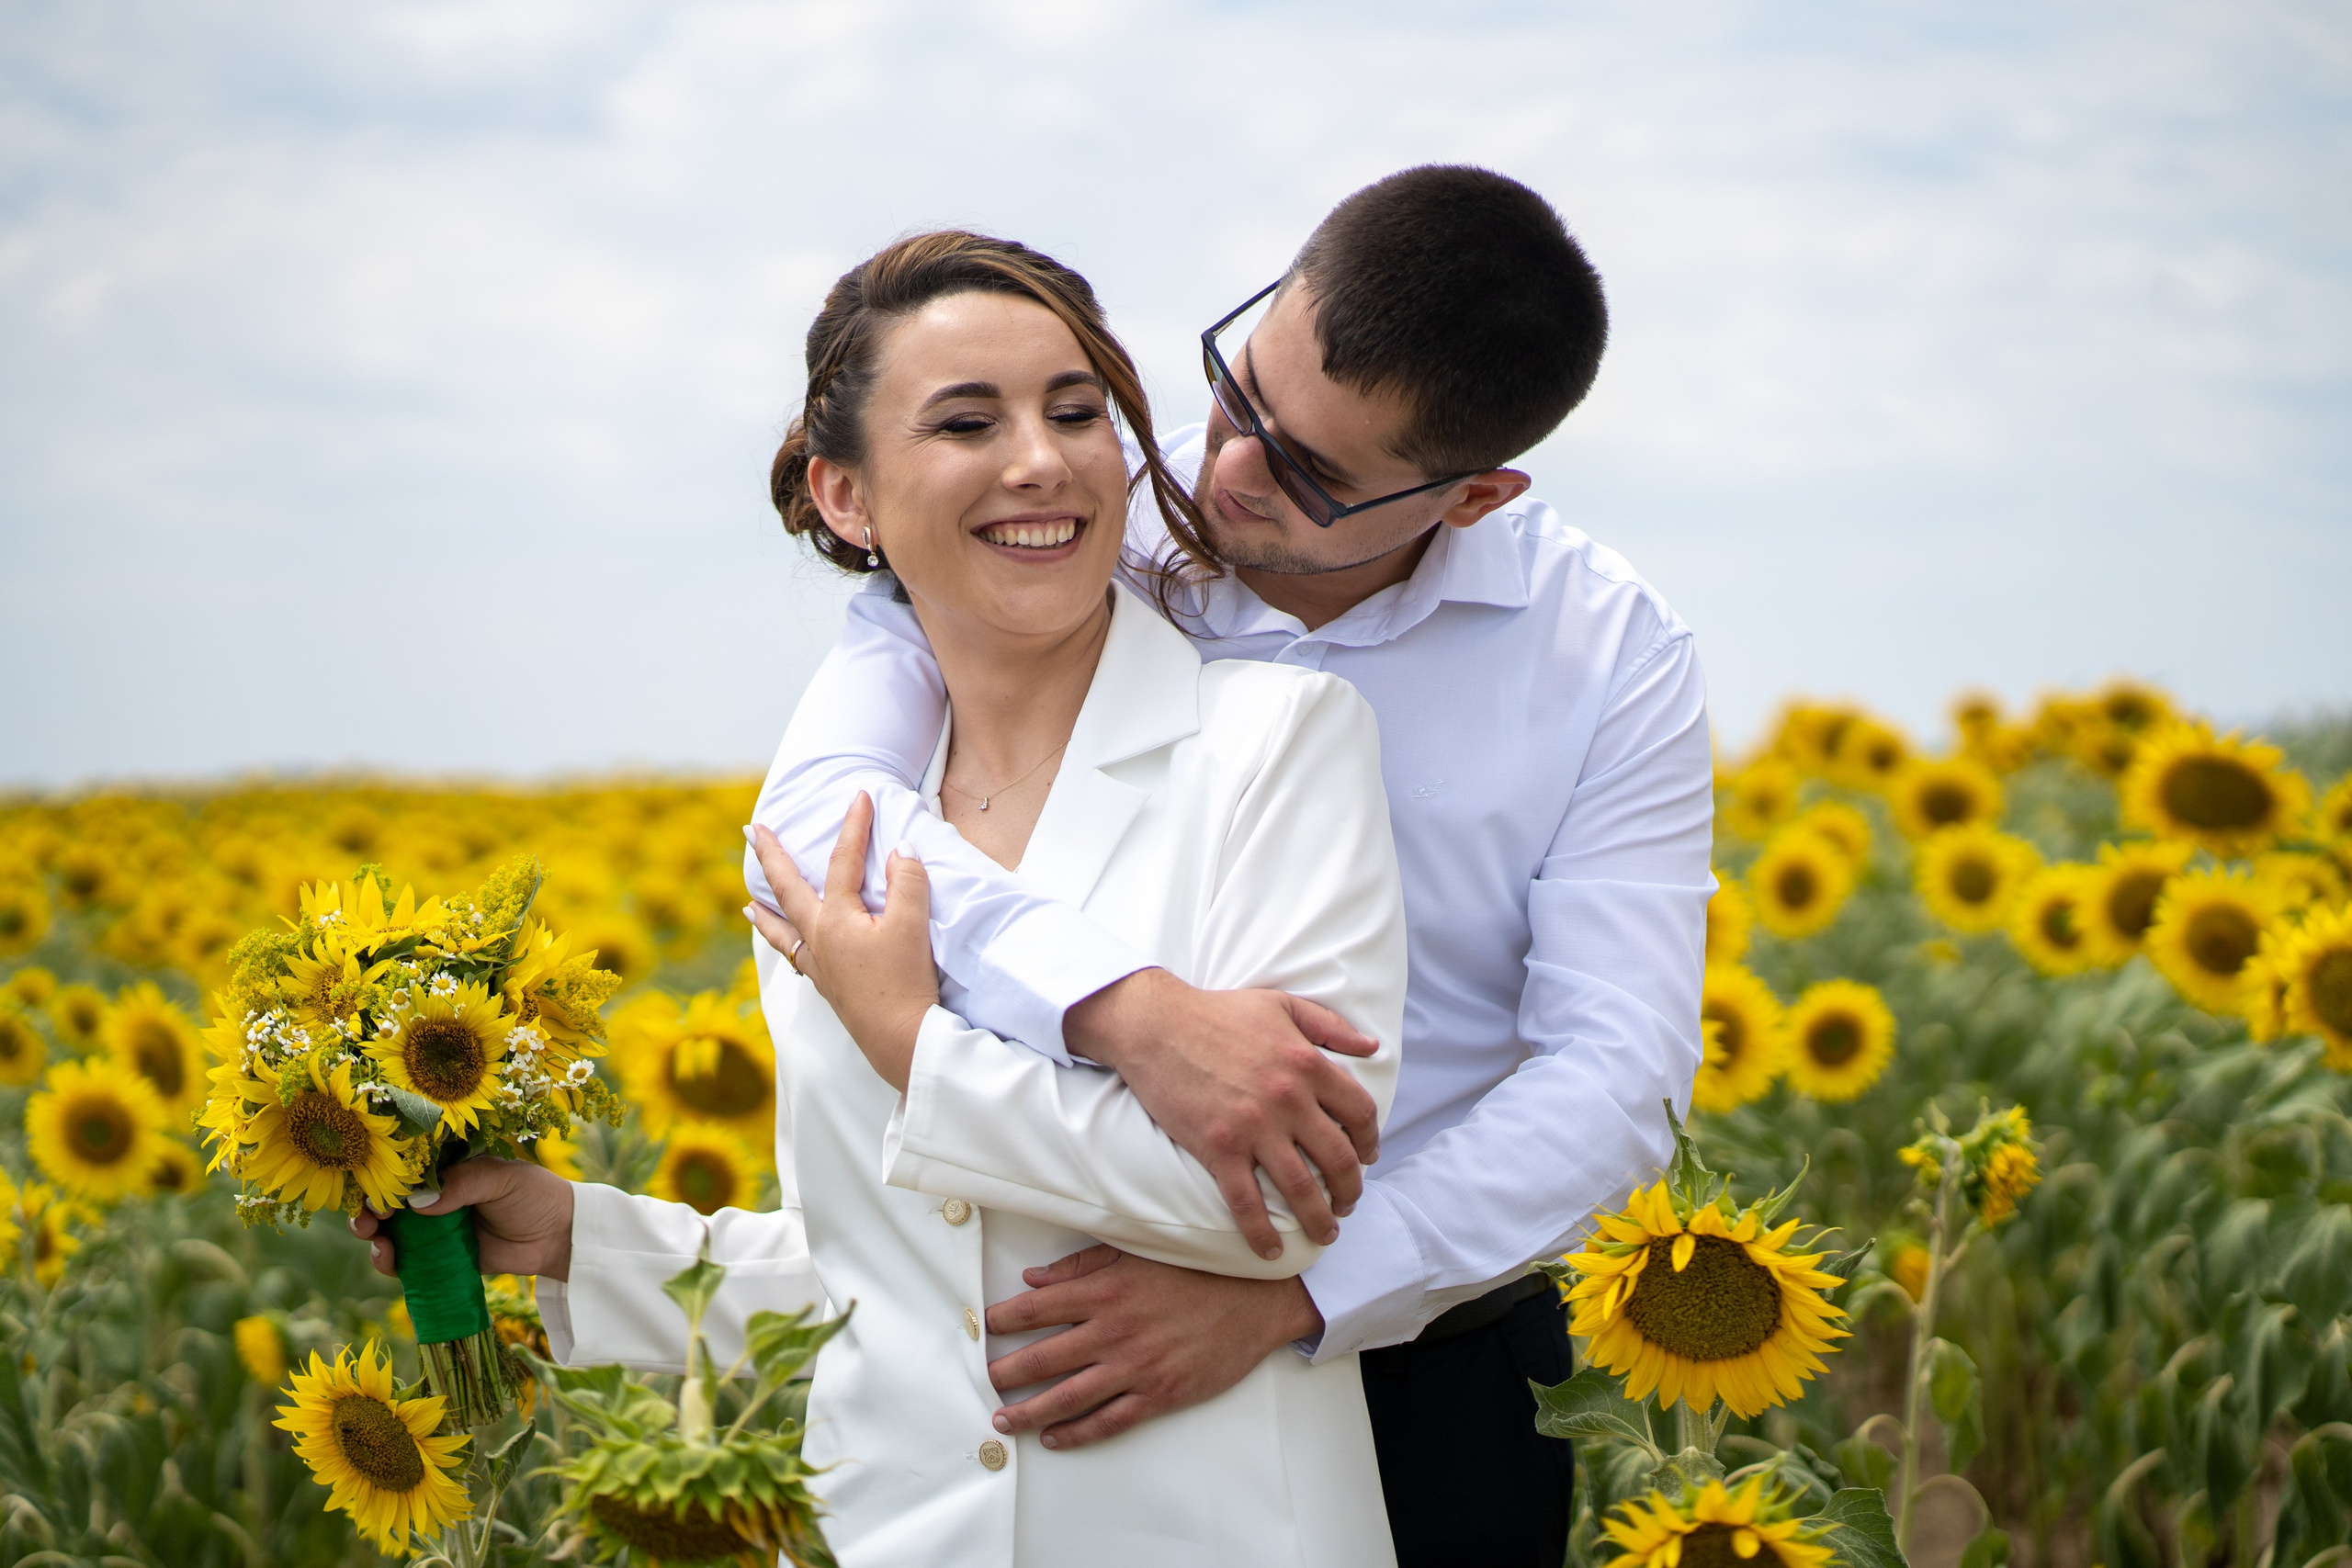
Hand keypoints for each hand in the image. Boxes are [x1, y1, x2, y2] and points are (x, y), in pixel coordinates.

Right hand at [348, 1157, 575, 1280]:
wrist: (558, 1236)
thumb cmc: (534, 1196)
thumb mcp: (503, 1178)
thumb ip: (465, 1184)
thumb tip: (418, 1203)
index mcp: (447, 1168)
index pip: (403, 1168)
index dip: (382, 1177)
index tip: (374, 1189)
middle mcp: (434, 1197)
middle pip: (387, 1201)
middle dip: (368, 1208)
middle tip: (368, 1219)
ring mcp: (433, 1229)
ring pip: (388, 1232)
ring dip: (371, 1236)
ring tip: (376, 1239)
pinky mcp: (439, 1259)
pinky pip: (405, 1262)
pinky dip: (389, 1261)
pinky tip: (388, 1259)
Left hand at [746, 795, 936, 1090]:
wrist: (900, 1040)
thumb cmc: (906, 982)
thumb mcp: (913, 927)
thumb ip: (908, 883)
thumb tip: (901, 849)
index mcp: (835, 919)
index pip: (843, 862)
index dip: (853, 826)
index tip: (859, 796)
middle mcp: (817, 939)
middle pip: (786, 889)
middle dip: (770, 856)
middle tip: (752, 830)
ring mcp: (818, 965)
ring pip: (780, 930)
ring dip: (764, 911)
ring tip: (748, 902)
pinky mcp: (828, 987)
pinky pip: (794, 956)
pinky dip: (783, 944)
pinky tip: (790, 948)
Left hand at [984, 1246, 1323, 1449]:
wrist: (1256, 1300)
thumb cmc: (1197, 1271)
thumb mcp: (1137, 1253)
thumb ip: (1082, 1264)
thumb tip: (1033, 1278)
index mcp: (1106, 1291)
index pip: (1038, 1308)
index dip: (1005, 1320)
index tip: (984, 1327)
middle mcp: (1113, 1330)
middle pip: (1042, 1358)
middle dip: (1006, 1372)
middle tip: (983, 1381)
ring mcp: (1135, 1367)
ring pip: (1067, 1397)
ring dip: (1029, 1411)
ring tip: (1003, 1420)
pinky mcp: (1158, 1394)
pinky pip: (1107, 1421)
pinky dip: (1076, 1433)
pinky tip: (1054, 1438)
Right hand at [1066, 968, 1379, 1258]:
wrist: (1155, 1025)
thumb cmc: (1217, 1012)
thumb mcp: (1282, 1005)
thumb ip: (1330, 1026)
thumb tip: (1371, 1048)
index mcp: (1307, 1064)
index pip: (1360, 1112)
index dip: (1369, 1141)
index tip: (1366, 1157)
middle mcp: (1288, 1099)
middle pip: (1338, 1159)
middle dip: (1350, 1189)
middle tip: (1348, 1203)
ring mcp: (1253, 1127)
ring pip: (1300, 1189)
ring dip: (1319, 1220)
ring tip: (1326, 1233)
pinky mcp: (1218, 1148)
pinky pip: (1246, 1203)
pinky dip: (1261, 1233)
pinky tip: (1270, 1250)